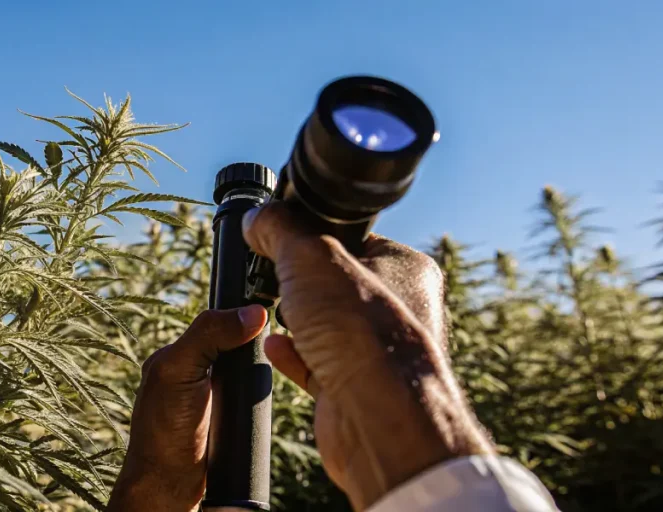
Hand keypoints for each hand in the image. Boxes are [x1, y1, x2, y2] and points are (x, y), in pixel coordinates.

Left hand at [106, 305, 267, 511]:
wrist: (171, 483)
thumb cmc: (165, 430)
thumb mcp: (179, 371)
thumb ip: (208, 336)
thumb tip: (252, 313)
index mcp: (177, 353)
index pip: (218, 321)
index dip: (241, 316)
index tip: (266, 313)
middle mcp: (194, 370)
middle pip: (237, 343)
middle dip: (255, 345)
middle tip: (273, 345)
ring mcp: (212, 394)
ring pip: (248, 369)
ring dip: (261, 371)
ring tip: (275, 368)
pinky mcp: (226, 415)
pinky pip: (251, 396)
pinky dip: (260, 395)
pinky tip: (265, 396)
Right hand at [244, 202, 493, 510]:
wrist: (377, 417)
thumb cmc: (361, 334)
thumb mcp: (309, 257)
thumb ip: (280, 229)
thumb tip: (257, 217)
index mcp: (405, 268)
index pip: (353, 239)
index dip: (313, 235)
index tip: (279, 235)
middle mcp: (399, 309)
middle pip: (336, 284)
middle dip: (300, 282)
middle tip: (274, 277)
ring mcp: (376, 352)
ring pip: (326, 326)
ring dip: (295, 319)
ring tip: (270, 310)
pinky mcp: (353, 387)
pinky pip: (315, 364)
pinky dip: (292, 355)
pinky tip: (273, 346)